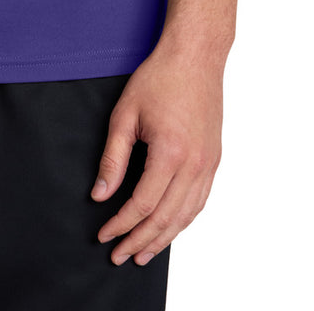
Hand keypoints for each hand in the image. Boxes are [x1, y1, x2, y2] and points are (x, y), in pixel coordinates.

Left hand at [90, 39, 224, 266]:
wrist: (196, 56)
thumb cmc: (159, 78)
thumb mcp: (125, 114)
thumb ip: (113, 158)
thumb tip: (100, 194)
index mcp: (171, 153)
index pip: (143, 204)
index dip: (121, 224)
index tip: (104, 235)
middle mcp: (195, 164)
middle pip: (165, 218)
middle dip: (140, 241)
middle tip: (119, 256)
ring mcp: (209, 164)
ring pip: (185, 215)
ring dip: (163, 238)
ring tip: (143, 253)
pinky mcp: (214, 160)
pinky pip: (199, 201)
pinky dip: (183, 220)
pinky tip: (169, 228)